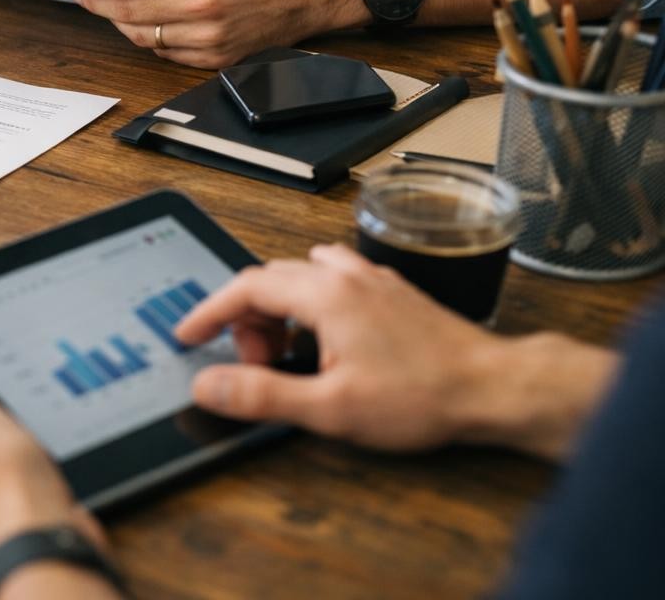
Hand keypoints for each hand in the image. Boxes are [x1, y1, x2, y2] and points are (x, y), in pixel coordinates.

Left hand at [56, 0, 363, 67]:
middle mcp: (199, 5)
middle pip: (125, 11)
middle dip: (92, 1)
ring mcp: (207, 37)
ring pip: (140, 34)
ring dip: (115, 20)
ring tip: (104, 6)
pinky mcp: (214, 58)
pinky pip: (163, 50)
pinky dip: (145, 36)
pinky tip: (139, 22)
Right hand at [174, 245, 529, 451]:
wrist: (494, 389)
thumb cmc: (421, 397)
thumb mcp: (329, 408)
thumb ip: (262, 394)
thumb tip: (208, 385)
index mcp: (324, 295)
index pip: (246, 286)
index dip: (210, 310)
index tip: (189, 334)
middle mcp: (347, 277)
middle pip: (272, 279)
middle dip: (247, 319)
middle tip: (251, 365)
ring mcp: (374, 281)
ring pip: (304, 275)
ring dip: (281, 308)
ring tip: (287, 353)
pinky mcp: (395, 294)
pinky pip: (337, 280)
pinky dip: (314, 302)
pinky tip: (328, 339)